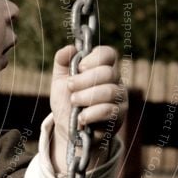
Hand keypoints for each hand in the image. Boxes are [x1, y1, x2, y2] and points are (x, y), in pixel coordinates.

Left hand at [50, 45, 127, 173]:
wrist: (67, 129)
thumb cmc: (66, 102)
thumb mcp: (59, 81)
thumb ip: (62, 62)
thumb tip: (69, 48)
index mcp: (101, 69)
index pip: (108, 54)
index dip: (95, 58)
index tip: (80, 67)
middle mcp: (114, 81)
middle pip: (108, 72)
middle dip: (84, 80)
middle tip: (70, 88)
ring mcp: (118, 99)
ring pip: (110, 91)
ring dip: (86, 97)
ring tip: (74, 102)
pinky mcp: (118, 117)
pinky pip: (109, 111)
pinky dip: (91, 114)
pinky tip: (80, 118)